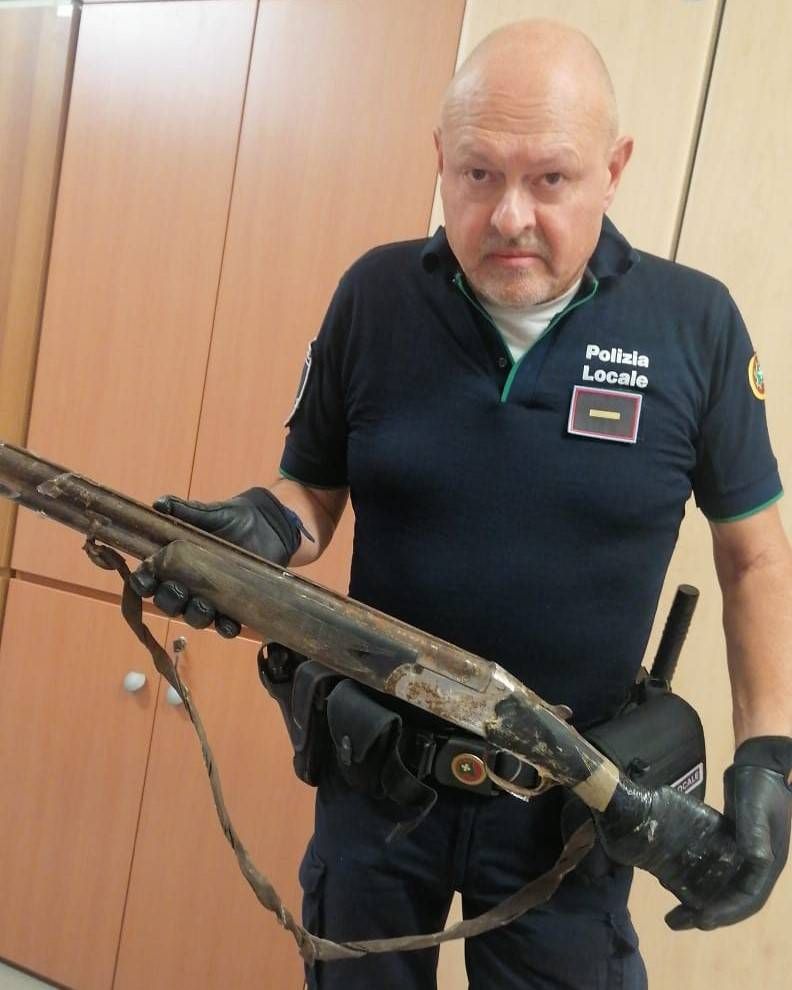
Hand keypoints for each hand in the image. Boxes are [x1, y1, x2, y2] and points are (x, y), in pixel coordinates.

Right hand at [129, 488, 310, 636]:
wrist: (267, 525)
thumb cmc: (230, 519)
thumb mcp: (208, 514)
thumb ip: (184, 510)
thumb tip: (160, 504)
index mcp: (174, 563)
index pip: (150, 578)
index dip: (143, 582)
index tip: (145, 580)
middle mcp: (189, 584)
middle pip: (170, 603)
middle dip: (170, 601)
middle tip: (179, 590)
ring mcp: (212, 597)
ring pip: (195, 616)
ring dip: (196, 616)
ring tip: (205, 607)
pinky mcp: (235, 605)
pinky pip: (226, 624)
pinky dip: (225, 627)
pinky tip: (229, 624)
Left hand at [666, 735, 791, 929]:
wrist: (760, 764)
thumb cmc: (762, 787)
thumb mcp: (757, 809)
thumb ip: (755, 834)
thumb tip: (755, 861)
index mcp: (767, 865)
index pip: (746, 899)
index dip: (724, 912)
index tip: (699, 920)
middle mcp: (757, 866)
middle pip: (731, 899)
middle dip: (705, 914)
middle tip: (675, 922)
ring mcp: (743, 855)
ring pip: (721, 886)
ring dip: (700, 899)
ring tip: (674, 909)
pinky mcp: (730, 842)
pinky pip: (714, 868)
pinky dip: (698, 877)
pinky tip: (677, 878)